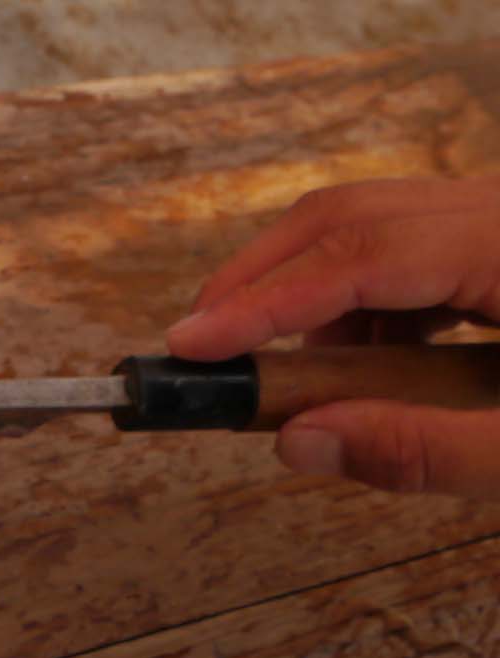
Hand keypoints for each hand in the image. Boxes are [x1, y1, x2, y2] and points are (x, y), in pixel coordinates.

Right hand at [165, 176, 499, 496]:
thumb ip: (426, 450)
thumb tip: (297, 441)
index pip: (359, 254)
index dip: (263, 301)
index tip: (189, 345)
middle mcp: (498, 206)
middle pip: (345, 217)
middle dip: (258, 281)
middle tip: (200, 348)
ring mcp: (495, 212)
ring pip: (367, 225)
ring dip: (308, 295)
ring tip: (294, 379)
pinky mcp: (492, 232)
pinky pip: (403, 246)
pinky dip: (357, 303)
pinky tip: (361, 364)